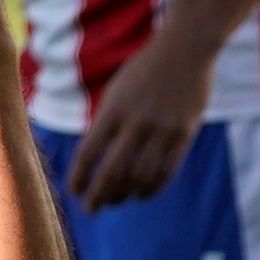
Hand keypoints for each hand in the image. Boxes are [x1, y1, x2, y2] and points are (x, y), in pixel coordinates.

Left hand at [66, 34, 212, 207]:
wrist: (184, 49)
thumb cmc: (144, 72)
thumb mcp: (117, 92)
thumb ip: (107, 124)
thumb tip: (95, 163)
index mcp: (112, 109)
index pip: (88, 153)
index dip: (79, 177)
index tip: (74, 192)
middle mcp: (136, 121)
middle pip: (112, 171)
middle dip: (99, 196)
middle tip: (91, 209)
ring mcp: (163, 128)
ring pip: (140, 176)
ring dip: (125, 194)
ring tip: (117, 201)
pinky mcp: (185, 133)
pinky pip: (167, 170)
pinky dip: (152, 189)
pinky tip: (142, 196)